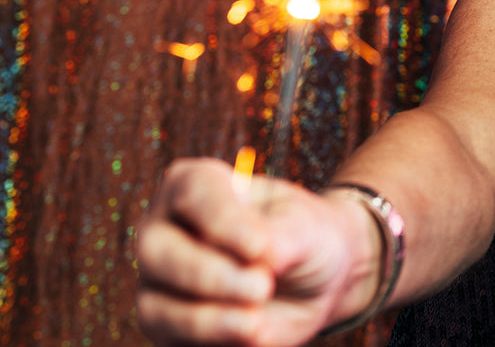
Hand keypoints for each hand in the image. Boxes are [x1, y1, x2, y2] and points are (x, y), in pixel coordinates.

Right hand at [135, 158, 377, 345]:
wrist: (317, 278)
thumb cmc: (306, 236)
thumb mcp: (307, 227)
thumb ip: (281, 238)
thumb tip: (256, 262)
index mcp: (197, 185)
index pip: (192, 194)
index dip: (222, 222)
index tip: (259, 247)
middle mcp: (165, 230)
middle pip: (157, 251)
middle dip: (208, 275)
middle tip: (261, 286)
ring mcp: (158, 281)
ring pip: (156, 306)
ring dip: (206, 320)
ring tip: (255, 322)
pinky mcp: (167, 326)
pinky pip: (171, 342)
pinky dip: (210, 342)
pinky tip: (247, 336)